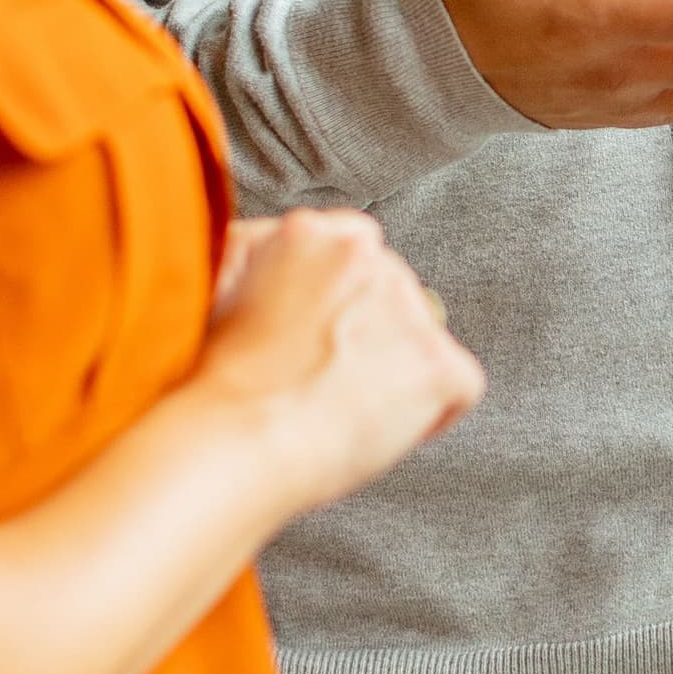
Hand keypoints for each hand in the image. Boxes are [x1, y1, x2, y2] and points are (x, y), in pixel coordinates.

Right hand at [194, 210, 483, 514]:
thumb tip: (279, 270)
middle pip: (392, 298)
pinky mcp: (438, 363)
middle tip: (327, 383)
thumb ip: (265, 265)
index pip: (356, 257)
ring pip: (423, 341)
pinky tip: (376, 432)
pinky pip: (458, 389)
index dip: (342, 306)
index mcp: (314, 233)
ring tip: (341, 411)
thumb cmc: (214, 386)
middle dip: (371, 338)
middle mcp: (368, 257)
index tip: (321, 340)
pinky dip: (429, 417)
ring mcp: (409, 308)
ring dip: (395, 374)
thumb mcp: (222, 289)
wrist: (231, 440)